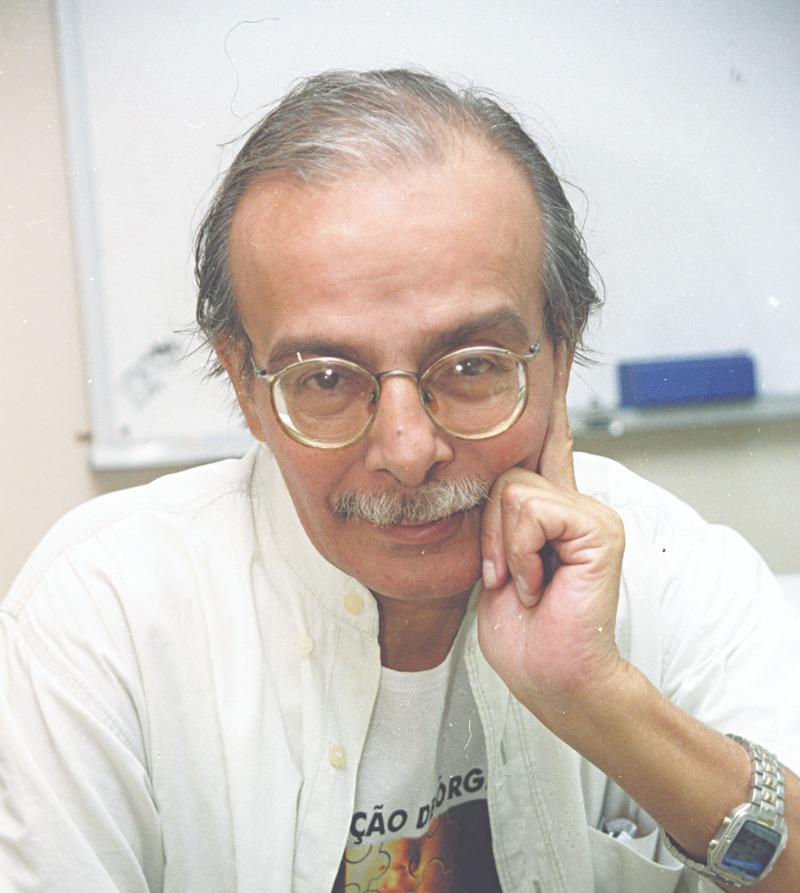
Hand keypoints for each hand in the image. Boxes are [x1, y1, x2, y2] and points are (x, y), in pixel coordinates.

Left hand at [477, 345, 625, 721]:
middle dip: (490, 532)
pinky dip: (519, 554)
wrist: (550, 676)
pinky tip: (537, 583)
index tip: (554, 341)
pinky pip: (531, 510)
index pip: (547, 439)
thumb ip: (498, 517)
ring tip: (523, 583)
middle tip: (508, 577)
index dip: (547, 397)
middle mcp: (573, 500)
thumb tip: (487, 480)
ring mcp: (590, 512)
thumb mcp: (494, 561)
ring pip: (512, 489)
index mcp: (549, 507)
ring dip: (502, 548)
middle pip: (504, 471)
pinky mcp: (598, 527)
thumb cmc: (521, 629)